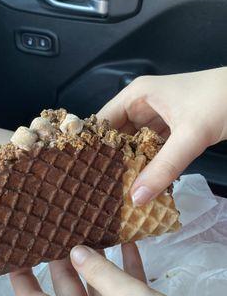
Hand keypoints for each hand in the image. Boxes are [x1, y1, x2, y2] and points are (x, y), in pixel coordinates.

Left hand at [11, 245, 226, 295]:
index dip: (20, 277)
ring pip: (94, 287)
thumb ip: (100, 272)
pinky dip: (122, 270)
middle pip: (64, 287)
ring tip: (93, 228)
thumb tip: (75, 252)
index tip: (16, 251)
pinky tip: (127, 245)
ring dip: (95, 261)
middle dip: (62, 257)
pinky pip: (119, 293)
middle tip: (61, 226)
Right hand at [98, 67, 226, 205]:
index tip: (82, 172)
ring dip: (129, 166)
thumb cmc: (220, 101)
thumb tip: (136, 199)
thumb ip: (163, 168)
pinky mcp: (170, 131)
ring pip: (134, 146)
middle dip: (110, 161)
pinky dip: (147, 166)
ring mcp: (157, 120)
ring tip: (114, 190)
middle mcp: (142, 107)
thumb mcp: (189, 136)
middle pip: (117, 137)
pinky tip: (141, 184)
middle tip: (98, 187)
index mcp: (137, 96)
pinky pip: (151, 151)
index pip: (103, 121)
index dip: (92, 145)